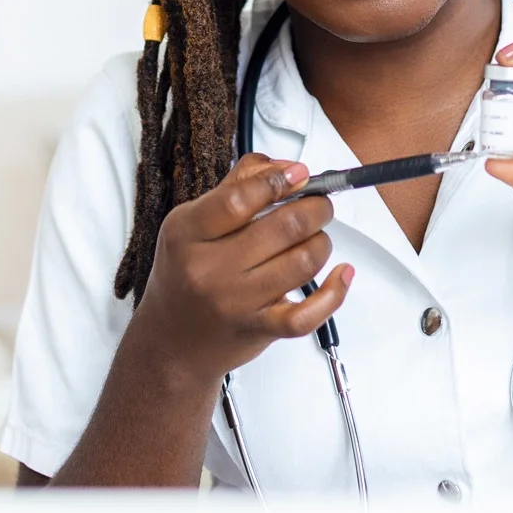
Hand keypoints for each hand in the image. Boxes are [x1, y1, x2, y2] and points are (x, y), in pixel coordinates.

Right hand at [122, 153, 355, 387]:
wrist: (171, 345)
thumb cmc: (185, 277)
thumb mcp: (192, 224)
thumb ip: (237, 187)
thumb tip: (287, 167)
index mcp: (187, 232)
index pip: (239, 199)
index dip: (279, 181)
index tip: (299, 174)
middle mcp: (208, 268)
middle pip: (284, 227)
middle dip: (316, 208)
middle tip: (319, 205)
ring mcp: (234, 302)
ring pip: (302, 262)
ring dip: (322, 242)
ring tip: (316, 238)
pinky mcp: (258, 330)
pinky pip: (308, 313)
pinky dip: (334, 292)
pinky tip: (341, 275)